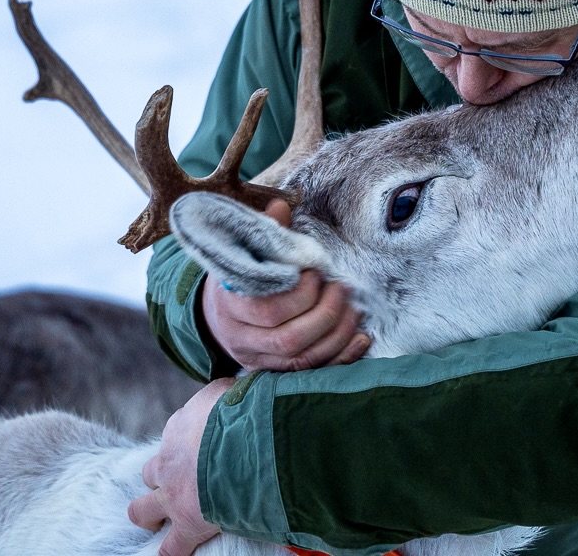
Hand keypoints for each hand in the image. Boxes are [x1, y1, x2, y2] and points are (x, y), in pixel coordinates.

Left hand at [128, 378, 233, 555]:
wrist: (245, 441)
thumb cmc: (244, 410)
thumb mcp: (232, 389)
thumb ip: (228, 393)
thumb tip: (239, 385)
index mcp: (180, 427)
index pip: (176, 436)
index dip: (187, 446)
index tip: (201, 449)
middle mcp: (170, 459)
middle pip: (152, 472)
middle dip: (160, 478)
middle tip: (175, 484)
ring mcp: (173, 494)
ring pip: (143, 508)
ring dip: (149, 513)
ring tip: (156, 521)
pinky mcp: (186, 522)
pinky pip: (171, 548)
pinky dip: (170, 552)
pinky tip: (170, 555)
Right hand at [201, 199, 369, 370]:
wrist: (216, 317)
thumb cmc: (236, 279)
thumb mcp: (242, 254)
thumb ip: (264, 233)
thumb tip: (281, 206)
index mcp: (230, 306)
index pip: (267, 310)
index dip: (299, 294)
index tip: (317, 272)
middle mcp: (242, 339)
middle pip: (288, 338)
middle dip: (324, 314)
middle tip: (342, 289)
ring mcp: (260, 360)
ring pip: (303, 359)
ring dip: (336, 334)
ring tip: (354, 309)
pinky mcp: (277, 372)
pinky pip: (312, 372)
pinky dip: (341, 358)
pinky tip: (361, 339)